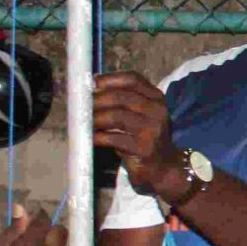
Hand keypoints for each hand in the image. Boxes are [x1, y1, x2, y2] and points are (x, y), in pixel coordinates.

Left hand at [93, 72, 190, 204]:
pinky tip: (92, 138)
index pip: (133, 79)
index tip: (92, 83)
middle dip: (97, 100)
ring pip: (116, 116)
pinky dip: (98, 137)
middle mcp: (157, 111)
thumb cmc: (145, 137)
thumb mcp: (142, 115)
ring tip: (85, 122)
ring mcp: (152, 129)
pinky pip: (114, 138)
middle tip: (83, 107)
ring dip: (96, 118)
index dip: (110, 79)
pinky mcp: (144, 148)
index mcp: (157, 98)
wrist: (164, 166)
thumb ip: (125, 101)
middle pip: (121, 97)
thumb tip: (93, 90)